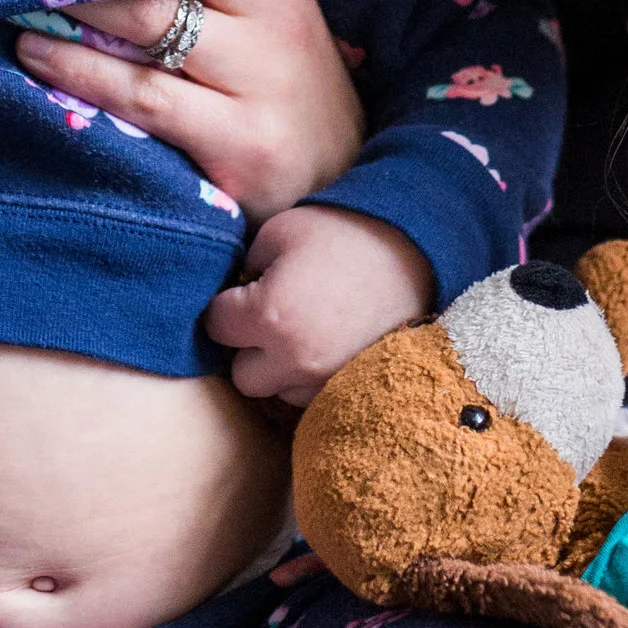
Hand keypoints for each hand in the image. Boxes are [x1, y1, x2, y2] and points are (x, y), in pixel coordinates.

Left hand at [12, 0, 364, 219]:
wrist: (341, 183)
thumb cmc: (278, 86)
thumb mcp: (262, 15)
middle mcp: (275, 16)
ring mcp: (262, 81)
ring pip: (145, 23)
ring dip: (68, 7)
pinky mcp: (243, 142)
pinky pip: (143, 96)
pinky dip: (78, 72)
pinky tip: (33, 54)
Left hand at [203, 204, 433, 407]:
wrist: (412, 249)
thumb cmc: (341, 233)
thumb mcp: (278, 232)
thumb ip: (245, 266)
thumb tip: (235, 291)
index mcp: (269, 315)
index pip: (216, 326)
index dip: (224, 306)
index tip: (239, 294)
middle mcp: (293, 357)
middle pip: (242, 373)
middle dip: (248, 347)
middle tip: (266, 318)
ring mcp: (324, 378)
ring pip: (277, 390)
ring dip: (279, 366)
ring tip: (300, 329)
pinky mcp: (351, 385)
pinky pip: (311, 395)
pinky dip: (308, 375)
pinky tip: (323, 342)